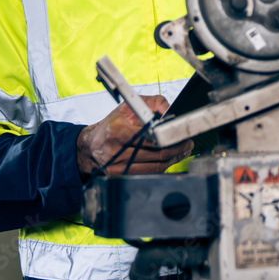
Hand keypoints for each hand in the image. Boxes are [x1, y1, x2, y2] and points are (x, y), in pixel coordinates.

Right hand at [76, 95, 193, 176]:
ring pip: (154, 167)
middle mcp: (116, 150)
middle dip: (176, 149)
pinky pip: (147, 174)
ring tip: (183, 151)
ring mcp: (117, 166)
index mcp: (118, 131)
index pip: (150, 137)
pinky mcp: (119, 175)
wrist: (90, 145)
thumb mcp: (129, 106)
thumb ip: (153, 103)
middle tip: (188, 144)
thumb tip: (172, 110)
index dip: (170, 138)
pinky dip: (162, 168)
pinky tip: (170, 160)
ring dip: (173, 160)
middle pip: (155, 154)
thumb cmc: (113, 123)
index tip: (183, 136)